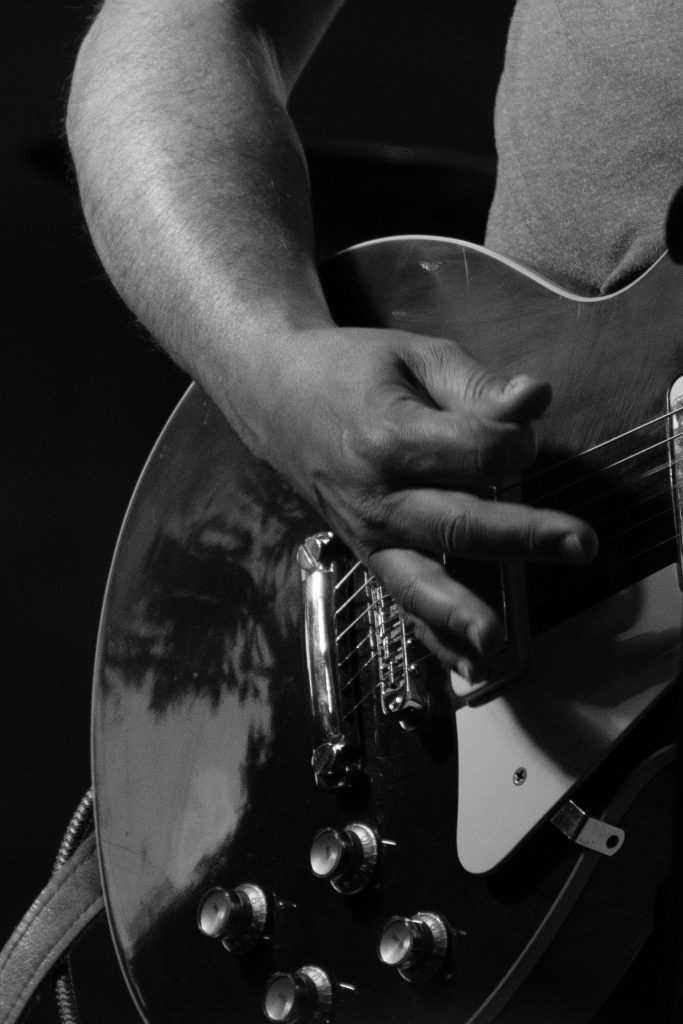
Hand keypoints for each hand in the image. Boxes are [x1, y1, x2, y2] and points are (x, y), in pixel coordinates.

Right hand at [251, 324, 597, 672]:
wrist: (275, 396)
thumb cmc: (350, 370)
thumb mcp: (414, 356)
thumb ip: (476, 384)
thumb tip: (538, 399)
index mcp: (388, 435)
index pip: (476, 451)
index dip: (516, 439)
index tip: (524, 422)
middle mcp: (375, 494)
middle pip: (457, 521)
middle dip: (522, 534)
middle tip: (580, 544)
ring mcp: (367, 532)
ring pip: (420, 578)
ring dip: (462, 611)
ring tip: (498, 639)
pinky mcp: (367, 554)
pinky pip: (400, 599)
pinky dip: (432, 635)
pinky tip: (467, 664)